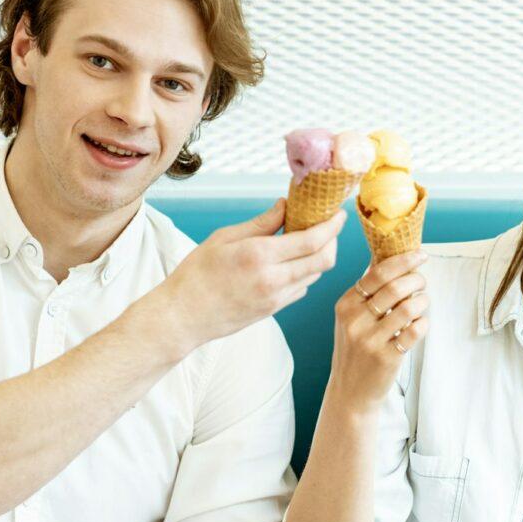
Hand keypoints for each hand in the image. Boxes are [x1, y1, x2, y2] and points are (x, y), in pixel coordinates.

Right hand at [152, 199, 343, 351]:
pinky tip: (291, 263)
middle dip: (333, 241)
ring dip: (319, 257)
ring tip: (309, 241)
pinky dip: (304, 273)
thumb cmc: (197, 274)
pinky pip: (301, 289)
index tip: (339, 214)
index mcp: (261, 255)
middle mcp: (274, 279)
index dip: (333, 226)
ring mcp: (277, 298)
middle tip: (328, 227)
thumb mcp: (225, 238)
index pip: (314, 239)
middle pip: (325, 260)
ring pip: (315, 275)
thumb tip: (286, 205)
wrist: (184, 316)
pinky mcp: (274, 310)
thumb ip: (261, 223)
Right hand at [324, 250, 428, 412]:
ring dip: (422, 301)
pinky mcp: (386, 358)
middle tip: (422, 281)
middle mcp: (355, 321)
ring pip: (407, 308)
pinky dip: (423, 323)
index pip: (377, 273)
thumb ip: (367, 291)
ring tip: (422, 303)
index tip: (420, 254)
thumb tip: (385, 256)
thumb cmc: (355, 349)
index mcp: (346, 305)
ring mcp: (370, 341)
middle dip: (416, 279)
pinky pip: (414, 332)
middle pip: (395, 288)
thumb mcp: (351, 318)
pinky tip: (421, 324)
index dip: (403, 261)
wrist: (350, 391)